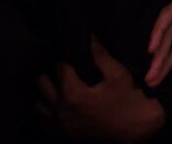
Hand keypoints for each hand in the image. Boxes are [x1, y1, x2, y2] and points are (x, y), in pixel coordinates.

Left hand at [36, 39, 163, 140]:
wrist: (133, 127)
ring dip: (47, 93)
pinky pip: (41, 120)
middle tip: (66, 72)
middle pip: (42, 84)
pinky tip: (58, 104)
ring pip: (38, 103)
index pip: (60, 68)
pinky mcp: (61, 134)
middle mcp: (62, 110)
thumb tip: (89, 37)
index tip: (73, 57)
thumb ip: (100, 55)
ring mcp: (60, 125)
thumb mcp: (117, 73)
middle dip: (53, 74)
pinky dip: (46, 111)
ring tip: (60, 88)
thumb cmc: (127, 99)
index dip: (67, 59)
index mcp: (74, 94)